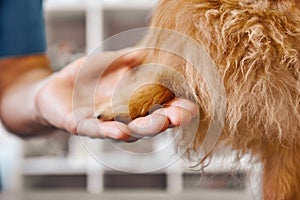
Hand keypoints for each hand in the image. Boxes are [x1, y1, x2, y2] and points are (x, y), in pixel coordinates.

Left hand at [35, 49, 197, 141]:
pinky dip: (110, 131)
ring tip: (159, 122)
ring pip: (129, 131)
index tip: (190, 106)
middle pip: (151, 123)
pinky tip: (120, 130)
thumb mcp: (115, 62)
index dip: (178, 109)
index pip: (163, 108)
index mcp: (136, 102)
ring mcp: (106, 124)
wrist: (57, 87)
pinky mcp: (83, 126)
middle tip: (180, 116)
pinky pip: (97, 131)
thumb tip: (154, 49)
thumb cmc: (89, 76)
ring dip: (144, 128)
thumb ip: (134, 58)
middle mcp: (126, 118)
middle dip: (167, 120)